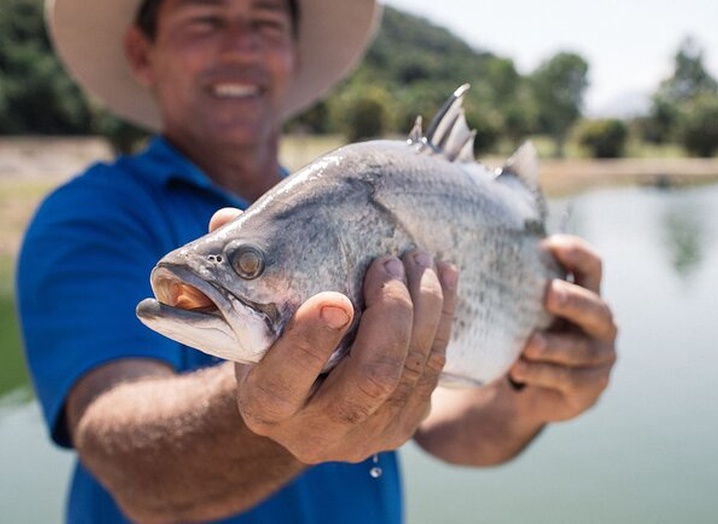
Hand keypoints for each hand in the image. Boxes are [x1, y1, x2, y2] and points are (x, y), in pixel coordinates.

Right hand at [208, 208, 458, 463]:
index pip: (285, 383)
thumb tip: (226, 222)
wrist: (299, 405)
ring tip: (421, 260)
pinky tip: (443, 282)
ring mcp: (367, 436)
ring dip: (425, 310)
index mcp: (264, 408)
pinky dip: (442, 323)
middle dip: (391, 314)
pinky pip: (433, 373)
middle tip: (389, 263)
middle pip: (370, 380)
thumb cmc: (269, 346)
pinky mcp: (404, 426)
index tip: (336, 298)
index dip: (310, 343)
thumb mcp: (247, 319)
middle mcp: (316, 434)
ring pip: (410, 374)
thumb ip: (239, 273)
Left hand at [508, 234, 616, 422]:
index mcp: (587, 294)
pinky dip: (541, 374)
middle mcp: (601, 324)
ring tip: (528, 345)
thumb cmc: (528, 335)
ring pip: (579, 349)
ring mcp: (600, 356)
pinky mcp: (591, 387)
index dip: (578, 254)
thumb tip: (473, 254)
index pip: (592, 267)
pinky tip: (519, 369)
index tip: (553, 245)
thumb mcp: (525, 310)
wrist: (528, 391)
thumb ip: (518, 286)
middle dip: (572, 301)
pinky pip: (567, 379)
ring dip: (552, 346)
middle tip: (549, 294)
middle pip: (594, 308)